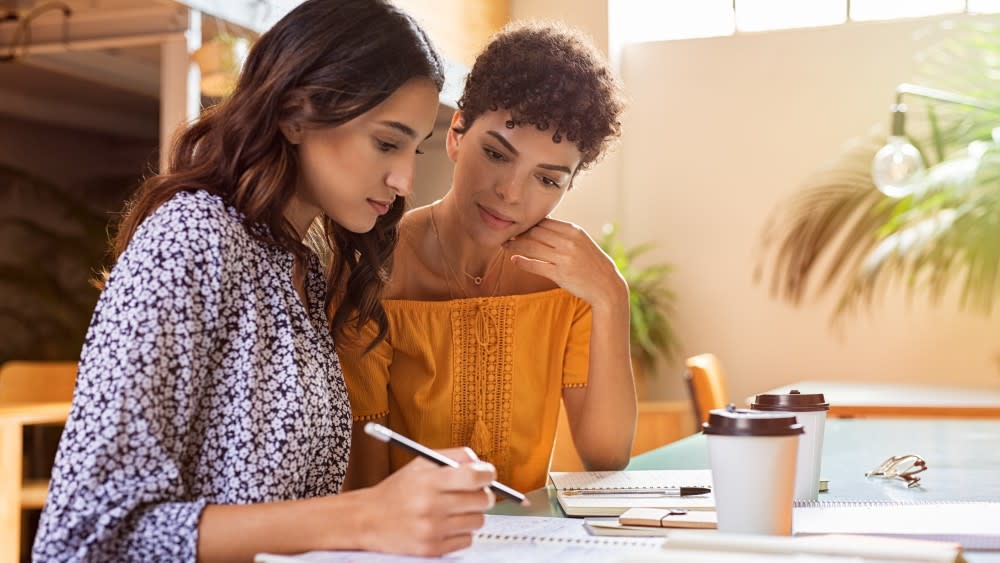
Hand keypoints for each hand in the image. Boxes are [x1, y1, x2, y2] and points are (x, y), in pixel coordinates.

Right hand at [357, 447, 495, 556]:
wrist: (368, 519)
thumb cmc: (397, 490)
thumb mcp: (420, 464)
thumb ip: (452, 456)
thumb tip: (481, 462)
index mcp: (428, 480)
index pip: (474, 476)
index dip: (488, 473)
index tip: (488, 474)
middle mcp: (431, 506)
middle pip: (482, 500)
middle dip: (482, 494)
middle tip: (473, 492)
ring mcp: (432, 530)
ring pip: (478, 521)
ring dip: (471, 514)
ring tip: (454, 510)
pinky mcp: (432, 549)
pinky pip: (467, 540)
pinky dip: (461, 532)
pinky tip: (446, 525)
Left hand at [504, 219, 626, 308]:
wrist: (606, 284)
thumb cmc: (591, 263)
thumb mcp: (581, 242)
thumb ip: (563, 233)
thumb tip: (541, 226)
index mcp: (573, 230)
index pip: (544, 222)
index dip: (528, 223)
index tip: (517, 226)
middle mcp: (568, 241)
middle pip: (535, 232)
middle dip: (519, 233)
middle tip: (507, 234)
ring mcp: (563, 258)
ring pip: (532, 247)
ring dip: (515, 246)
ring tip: (505, 245)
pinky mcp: (559, 274)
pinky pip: (535, 265)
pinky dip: (522, 262)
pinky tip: (514, 260)